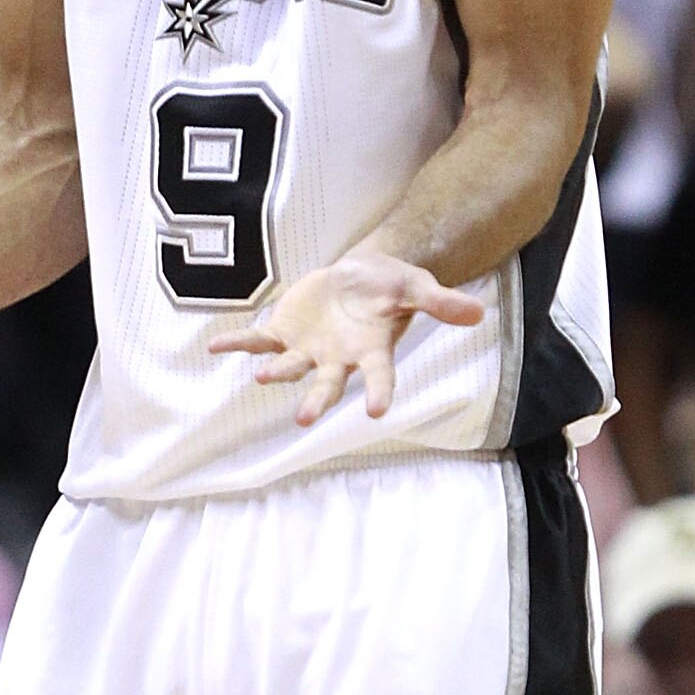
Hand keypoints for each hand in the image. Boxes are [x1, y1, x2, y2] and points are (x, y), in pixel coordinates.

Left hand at [207, 251, 483, 425]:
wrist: (362, 274)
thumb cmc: (392, 286)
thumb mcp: (418, 287)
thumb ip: (443, 303)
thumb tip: (479, 313)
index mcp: (372, 351)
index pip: (379, 377)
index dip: (379, 393)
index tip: (376, 413)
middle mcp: (338, 359)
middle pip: (327, 384)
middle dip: (316, 400)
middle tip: (305, 420)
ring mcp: (308, 350)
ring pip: (290, 367)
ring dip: (275, 372)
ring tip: (261, 377)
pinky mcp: (285, 333)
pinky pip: (259, 340)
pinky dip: (238, 343)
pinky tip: (215, 346)